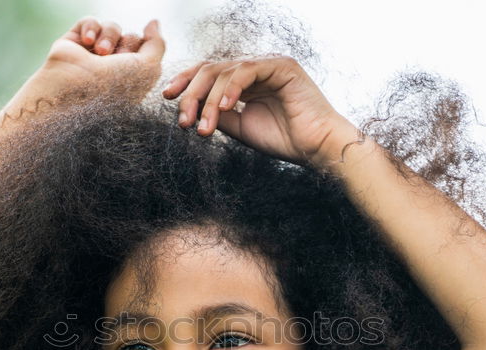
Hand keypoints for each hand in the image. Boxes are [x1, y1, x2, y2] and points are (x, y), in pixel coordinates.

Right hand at [0, 17, 164, 121]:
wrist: (73, 91)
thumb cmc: (114, 87)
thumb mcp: (149, 69)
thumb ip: (157, 44)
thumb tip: (153, 22)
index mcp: (131, 81)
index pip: (146, 52)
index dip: (144, 52)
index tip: (135, 65)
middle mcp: (113, 69)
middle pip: (131, 37)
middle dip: (127, 44)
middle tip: (115, 61)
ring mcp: (92, 57)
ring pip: (113, 28)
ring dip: (109, 36)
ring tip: (101, 52)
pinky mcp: (74, 45)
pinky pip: (90, 22)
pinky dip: (91, 28)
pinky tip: (86, 42)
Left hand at [162, 56, 357, 167]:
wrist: (316, 148)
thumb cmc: (284, 140)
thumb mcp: (240, 128)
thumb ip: (217, 114)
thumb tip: (190, 109)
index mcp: (245, 82)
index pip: (209, 74)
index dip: (186, 84)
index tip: (168, 99)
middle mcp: (255, 70)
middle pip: (211, 70)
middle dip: (191, 94)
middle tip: (183, 121)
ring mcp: (268, 65)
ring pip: (225, 71)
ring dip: (208, 100)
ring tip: (203, 127)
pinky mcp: (282, 66)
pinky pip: (247, 71)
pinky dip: (231, 88)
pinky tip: (223, 108)